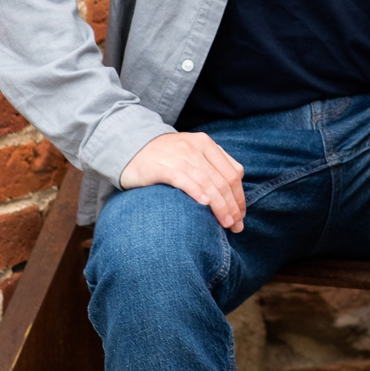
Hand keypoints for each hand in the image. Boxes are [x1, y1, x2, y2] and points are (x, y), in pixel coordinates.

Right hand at [121, 132, 246, 231]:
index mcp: (206, 144)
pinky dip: (196, 192)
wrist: (128, 146)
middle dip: (233, 205)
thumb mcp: (192, 154)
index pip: (233, 173)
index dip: (240, 196)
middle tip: (236, 226)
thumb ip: (213, 166)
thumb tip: (236, 189)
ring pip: (207, 182)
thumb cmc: (165, 157)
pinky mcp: (159, 166)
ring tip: (226, 223)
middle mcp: (194, 147)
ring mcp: (177, 155)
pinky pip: (182, 179)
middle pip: (222, 180)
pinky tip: (205, 205)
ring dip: (220, 205)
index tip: (241, 216)